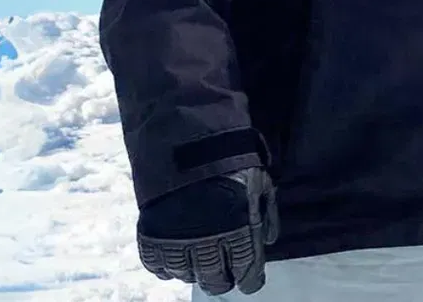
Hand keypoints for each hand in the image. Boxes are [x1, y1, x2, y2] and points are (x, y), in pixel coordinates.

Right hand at [136, 168, 278, 294]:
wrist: (187, 140)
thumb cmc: (231, 160)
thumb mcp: (260, 182)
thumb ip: (268, 213)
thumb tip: (270, 240)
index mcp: (238, 227)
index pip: (245, 268)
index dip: (249, 280)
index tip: (249, 282)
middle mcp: (207, 239)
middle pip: (214, 278)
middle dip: (222, 281)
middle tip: (223, 279)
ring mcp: (177, 237)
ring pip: (186, 274)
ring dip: (195, 274)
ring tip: (199, 268)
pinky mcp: (152, 232)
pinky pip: (156, 264)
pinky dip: (165, 267)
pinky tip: (173, 263)